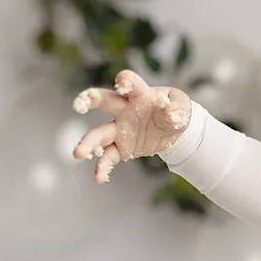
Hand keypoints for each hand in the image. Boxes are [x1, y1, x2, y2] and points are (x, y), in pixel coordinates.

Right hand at [71, 69, 191, 182]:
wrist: (172, 130)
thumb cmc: (174, 110)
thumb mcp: (182, 107)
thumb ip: (178, 110)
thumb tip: (172, 117)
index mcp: (139, 94)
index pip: (130, 82)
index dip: (126, 81)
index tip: (122, 85)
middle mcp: (124, 109)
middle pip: (104, 101)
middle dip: (89, 101)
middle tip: (78, 106)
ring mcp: (119, 129)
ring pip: (100, 134)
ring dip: (89, 143)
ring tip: (78, 154)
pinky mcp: (120, 147)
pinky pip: (109, 157)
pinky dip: (103, 167)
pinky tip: (98, 178)